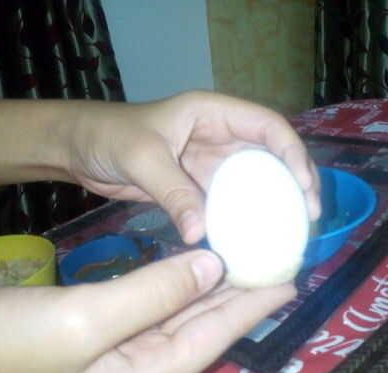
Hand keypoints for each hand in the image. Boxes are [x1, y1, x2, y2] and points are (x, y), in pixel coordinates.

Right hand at [0, 249, 294, 372]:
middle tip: (280, 261)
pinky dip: (181, 286)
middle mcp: (146, 371)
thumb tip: (214, 265)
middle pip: (207, 327)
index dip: (255, 304)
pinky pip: (157, 308)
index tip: (293, 278)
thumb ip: (155, 292)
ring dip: (216, 288)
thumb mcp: (86, 319)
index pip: (217, 334)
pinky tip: (197, 269)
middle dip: (243, 295)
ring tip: (252, 260)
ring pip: (185, 316)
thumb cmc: (10, 342)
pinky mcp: (105, 337)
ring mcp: (124, 356)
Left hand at [65, 90, 320, 243]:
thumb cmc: (108, 136)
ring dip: (273, 207)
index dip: (292, 153)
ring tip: (291, 234)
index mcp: (214, 114)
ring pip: (254, 183)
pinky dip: (241, 222)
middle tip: (309, 218)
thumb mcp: (142, 157)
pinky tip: (252, 243)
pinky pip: (228, 205)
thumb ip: (173, 192)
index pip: (268, 126)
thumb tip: (203, 236)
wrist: (78, 150)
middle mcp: (220, 137)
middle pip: (271, 157)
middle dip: (294, 184)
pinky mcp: (198, 188)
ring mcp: (210, 164)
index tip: (303, 188)